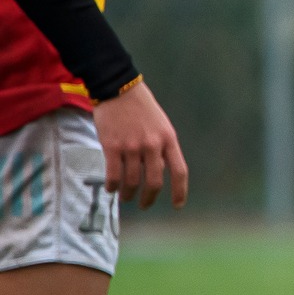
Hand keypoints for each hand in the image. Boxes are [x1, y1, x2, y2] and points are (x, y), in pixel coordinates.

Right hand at [92, 79, 188, 208]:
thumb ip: (162, 147)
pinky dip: (112, 185)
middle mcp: (152, 145)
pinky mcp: (112, 146)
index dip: (180, 191)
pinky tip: (111, 188)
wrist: (118, 88)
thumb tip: (159, 171)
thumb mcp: (161, 125)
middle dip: (149, 198)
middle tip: (144, 205)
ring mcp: (132, 146)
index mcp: (169, 139)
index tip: (177, 205)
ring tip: (125, 197)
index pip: (179, 171)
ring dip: (128, 194)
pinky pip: (113, 174)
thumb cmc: (142, 107)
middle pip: (154, 182)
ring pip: (132, 181)